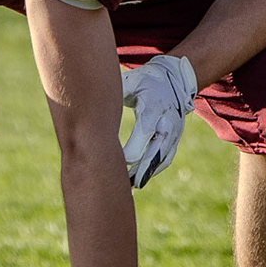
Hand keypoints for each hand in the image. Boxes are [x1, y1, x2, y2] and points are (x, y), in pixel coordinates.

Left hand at [120, 53, 195, 187]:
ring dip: (145, 174)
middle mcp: (168, 121)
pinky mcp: (175, 140)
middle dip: (140, 168)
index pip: (145, 131)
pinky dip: (152, 171)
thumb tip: (90, 102)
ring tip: (128, 187)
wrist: (175, 80)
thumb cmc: (145, 81)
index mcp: (155, 106)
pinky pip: (164, 160)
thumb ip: (115, 94)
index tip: (118, 160)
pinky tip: (137, 181)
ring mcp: (174, 132)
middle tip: (124, 184)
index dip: (133, 148)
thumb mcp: (131, 82)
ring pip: (161, 159)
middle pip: (156, 150)